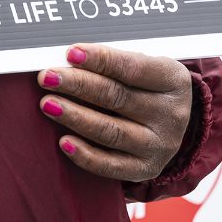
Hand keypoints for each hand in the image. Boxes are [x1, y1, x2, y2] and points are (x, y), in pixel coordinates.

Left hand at [37, 44, 193, 181]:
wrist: (169, 123)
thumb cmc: (146, 86)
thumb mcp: (142, 66)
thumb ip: (111, 63)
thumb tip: (69, 59)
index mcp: (173, 80)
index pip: (133, 68)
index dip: (101, 60)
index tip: (71, 53)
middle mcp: (171, 114)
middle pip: (117, 97)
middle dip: (78, 85)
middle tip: (47, 77)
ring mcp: (160, 145)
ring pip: (111, 131)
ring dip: (75, 117)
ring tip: (48, 104)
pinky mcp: (146, 168)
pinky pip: (111, 165)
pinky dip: (85, 155)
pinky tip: (64, 142)